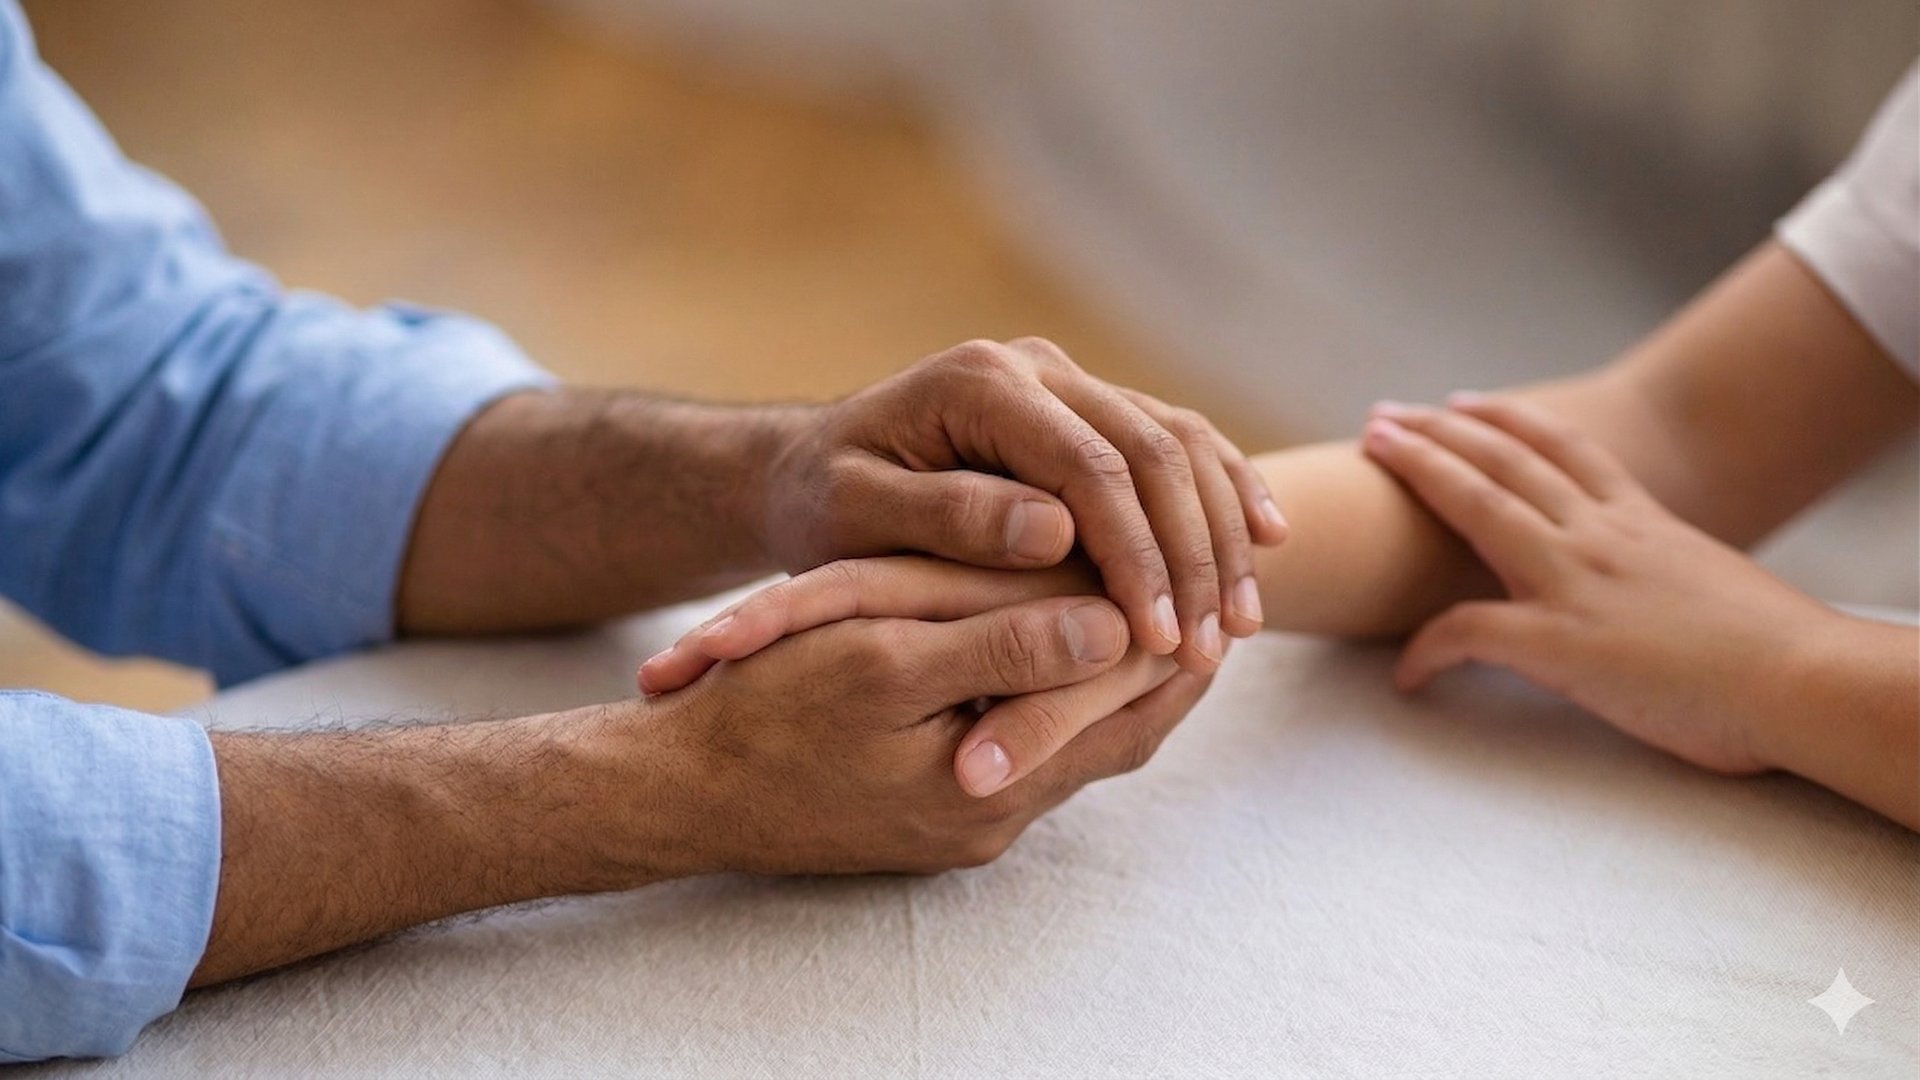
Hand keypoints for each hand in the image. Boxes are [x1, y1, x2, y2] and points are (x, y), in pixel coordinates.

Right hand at [641, 557, 1198, 796]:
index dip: (1170, 637)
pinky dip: (1054, 698)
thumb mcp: (881, 659)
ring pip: (1074, 747)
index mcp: (993, 783)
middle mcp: (995, 816)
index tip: (1201, 568)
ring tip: (1146, 604)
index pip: (1125, 710)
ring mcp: (965, 823)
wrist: (677, 792)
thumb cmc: (766, 714)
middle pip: (1116, 737)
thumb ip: (1003, 644)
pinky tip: (1053, 644)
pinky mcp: (934, 814)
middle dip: (1162, 663)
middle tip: (1200, 587)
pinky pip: (1025, 755)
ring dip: (1111, 681)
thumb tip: (1116, 619)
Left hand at [758, 337, 1286, 673]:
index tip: (1154, 639)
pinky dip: (1227, 491)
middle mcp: (1037, 366)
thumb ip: (949, 516)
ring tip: (1246, 622)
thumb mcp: (858, 515)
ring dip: (1223, 532)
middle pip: (1152, 450)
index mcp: (981, 383)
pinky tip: (1270, 542)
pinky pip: (1180, 440)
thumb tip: (1053, 534)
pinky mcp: (1090, 408)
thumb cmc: (824, 505)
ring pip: (1180, 442)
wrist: (811, 468)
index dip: (1134, 555)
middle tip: (1215, 648)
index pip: (1089, 466)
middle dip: (1193, 555)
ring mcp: (1070, 381)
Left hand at [1360, 394, 1839, 775]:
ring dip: (1419, 473)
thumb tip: (1658, 594)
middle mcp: (1602, 535)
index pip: (1564, 450)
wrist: (1806, 680)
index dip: (1507, 421)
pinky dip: (1427, 650)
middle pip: (1503, 461)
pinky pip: (1467, 632)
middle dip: (1437, 432)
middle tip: (1384, 418)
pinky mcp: (1559, 640)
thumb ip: (1670, 575)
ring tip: (1370, 454)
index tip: (1465, 403)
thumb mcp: (1712, 586)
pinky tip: (1406, 674)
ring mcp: (1576, 580)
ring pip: (1478, 506)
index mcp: (1643, 521)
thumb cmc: (1778, 653)